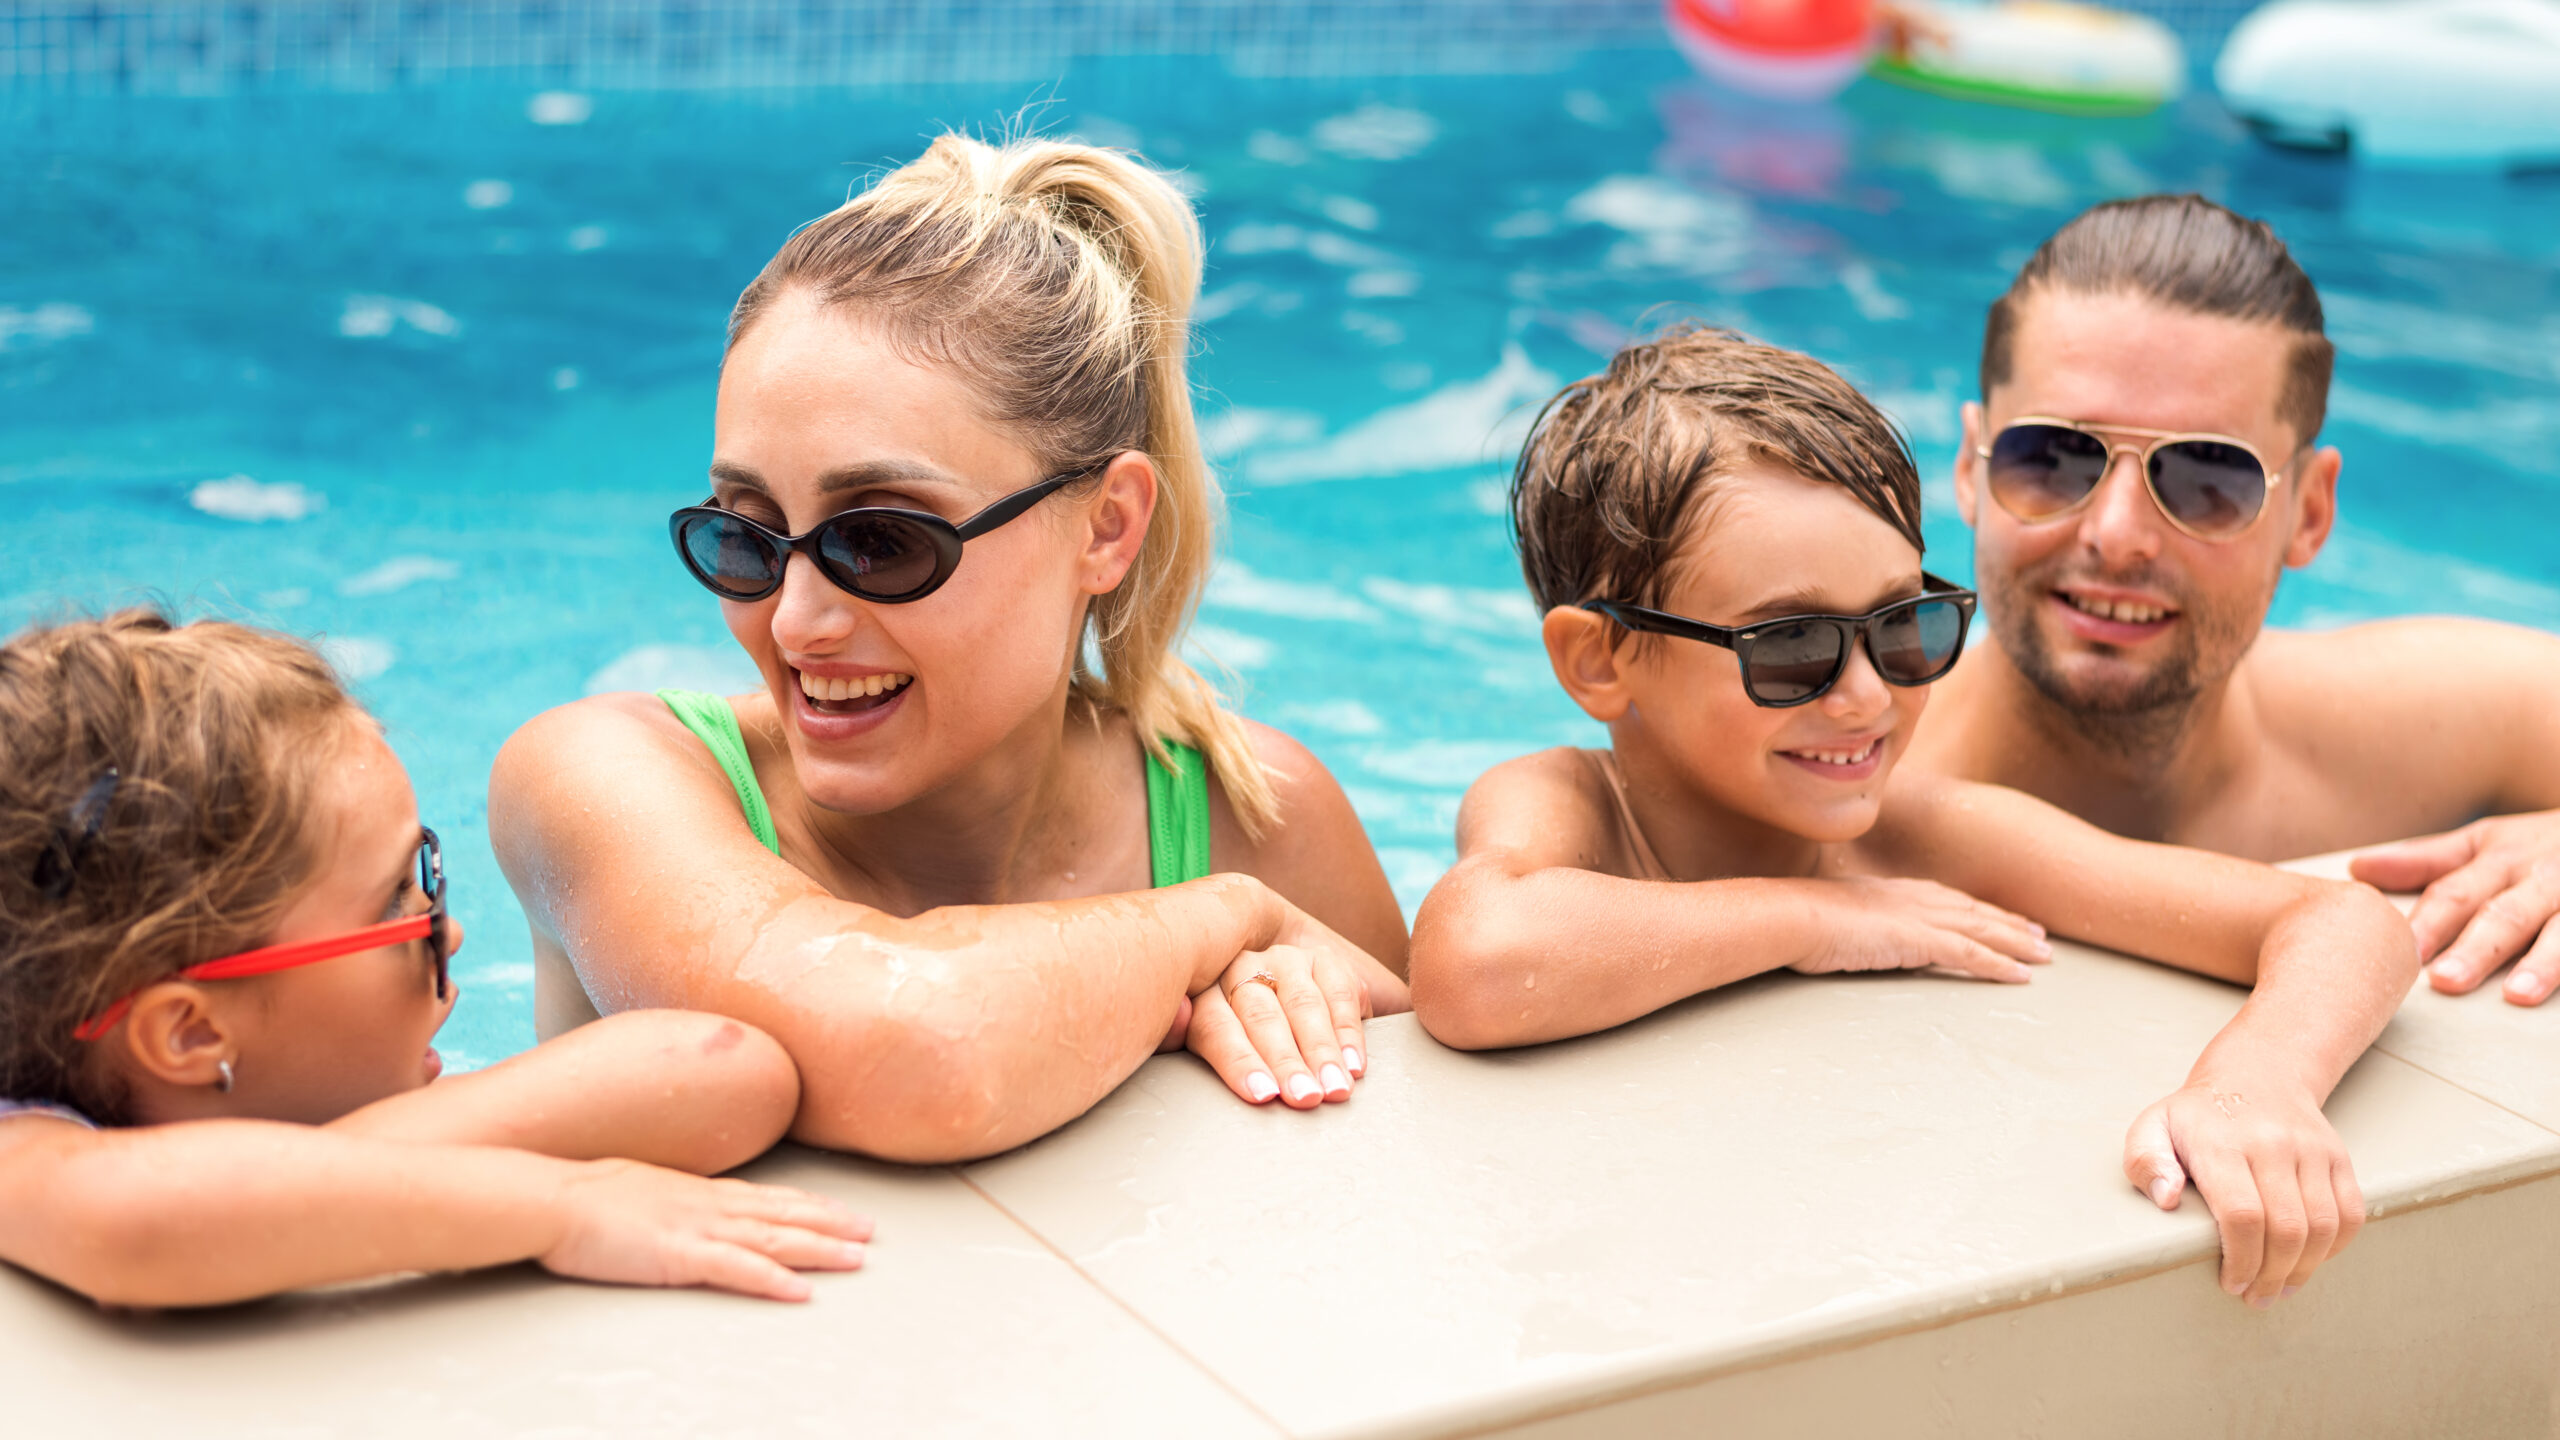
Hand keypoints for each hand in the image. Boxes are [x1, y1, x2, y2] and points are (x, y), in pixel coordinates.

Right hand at [543, 1159, 872, 1301]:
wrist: (551, 1197)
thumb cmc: (583, 1196)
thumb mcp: (639, 1190)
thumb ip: (669, 1200)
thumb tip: (679, 1206)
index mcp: (699, 1190)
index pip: (769, 1196)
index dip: (809, 1204)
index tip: (841, 1210)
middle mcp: (709, 1204)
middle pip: (784, 1214)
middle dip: (831, 1224)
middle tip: (871, 1232)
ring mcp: (698, 1227)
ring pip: (773, 1238)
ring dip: (819, 1249)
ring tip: (856, 1259)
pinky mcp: (680, 1255)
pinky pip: (737, 1270)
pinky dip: (772, 1280)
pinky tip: (800, 1291)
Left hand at [1187, 943, 1372, 1108]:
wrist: (1264, 991)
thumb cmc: (1225, 1035)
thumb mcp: (1193, 1038)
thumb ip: (1177, 1032)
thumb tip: (1173, 1017)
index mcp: (1202, 990)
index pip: (1215, 1025)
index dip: (1238, 1060)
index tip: (1262, 1095)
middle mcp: (1241, 966)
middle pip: (1262, 1015)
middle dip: (1286, 1060)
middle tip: (1304, 1098)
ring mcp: (1284, 959)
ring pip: (1302, 1003)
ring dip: (1321, 1050)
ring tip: (1334, 1089)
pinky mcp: (1322, 959)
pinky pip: (1340, 992)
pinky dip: (1348, 1032)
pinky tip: (1354, 1066)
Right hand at [1790, 876, 2050, 981]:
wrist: (1792, 915)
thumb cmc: (1799, 920)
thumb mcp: (1831, 919)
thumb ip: (1853, 925)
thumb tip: (1854, 936)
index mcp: (1893, 891)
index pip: (1949, 899)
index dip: (1978, 909)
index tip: (2001, 917)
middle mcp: (1913, 898)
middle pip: (1974, 910)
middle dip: (2010, 923)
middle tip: (2040, 937)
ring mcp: (1918, 917)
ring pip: (1983, 929)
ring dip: (2017, 944)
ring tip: (2045, 957)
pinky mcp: (1919, 939)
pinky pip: (1970, 953)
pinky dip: (1999, 964)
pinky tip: (2021, 977)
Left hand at [2123, 1081, 2363, 1306]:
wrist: (2256, 1074)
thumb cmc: (2199, 1115)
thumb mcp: (2153, 1127)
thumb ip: (2146, 1161)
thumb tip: (2167, 1199)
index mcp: (2223, 1144)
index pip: (2242, 1216)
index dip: (2240, 1259)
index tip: (2230, 1282)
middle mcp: (2273, 1144)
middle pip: (2286, 1229)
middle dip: (2272, 1275)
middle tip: (2256, 1297)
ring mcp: (2311, 1150)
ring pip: (2322, 1226)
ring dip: (2304, 1269)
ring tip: (2282, 1288)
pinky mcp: (2338, 1157)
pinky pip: (2350, 1214)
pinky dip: (2333, 1247)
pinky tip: (2309, 1262)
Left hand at [2350, 812, 2559, 1004]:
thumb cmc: (2550, 844)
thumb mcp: (2491, 840)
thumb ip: (2429, 861)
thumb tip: (2359, 870)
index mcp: (2502, 859)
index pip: (2457, 893)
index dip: (2429, 922)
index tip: (2401, 951)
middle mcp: (2543, 879)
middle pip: (2506, 915)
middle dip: (2477, 948)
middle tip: (2444, 981)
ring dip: (2543, 964)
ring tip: (2518, 994)